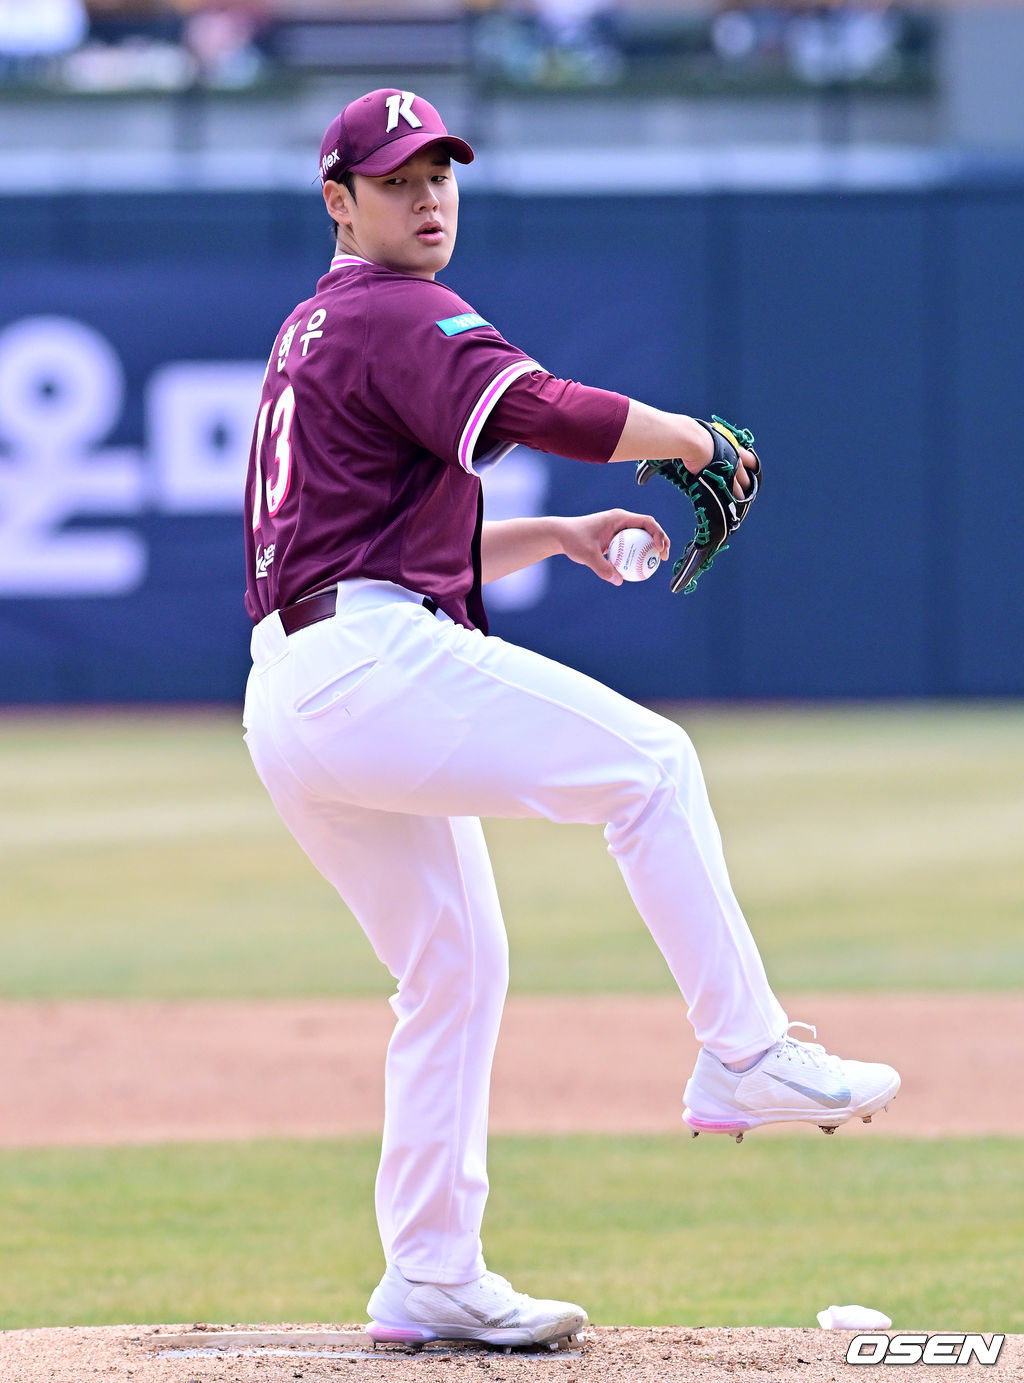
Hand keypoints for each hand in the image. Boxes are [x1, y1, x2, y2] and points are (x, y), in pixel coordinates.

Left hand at [553, 509, 669, 586]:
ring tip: (657, 563)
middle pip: (648, 528)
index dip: (658, 533)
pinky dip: (638, 553)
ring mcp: (618, 528)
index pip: (646, 521)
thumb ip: (602, 567)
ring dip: (651, 547)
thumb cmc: (573, 540)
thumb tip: (619, 581)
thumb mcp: (587, 555)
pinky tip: (640, 568)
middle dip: (661, 540)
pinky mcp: (615, 536)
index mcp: (619, 518)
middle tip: (664, 558)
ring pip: (641, 536)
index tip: (660, 549)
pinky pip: (631, 544)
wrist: (561, 535)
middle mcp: (621, 520)